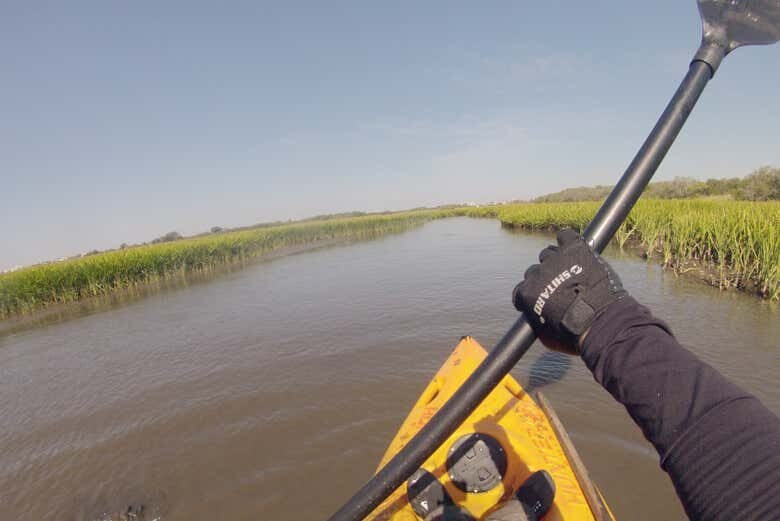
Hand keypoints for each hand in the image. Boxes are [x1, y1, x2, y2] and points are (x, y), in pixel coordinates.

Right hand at [512, 229, 626, 353]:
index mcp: (527, 293)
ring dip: (557, 261)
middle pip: (535, 271)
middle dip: (545, 279)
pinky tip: (573, 248)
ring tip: (570, 270)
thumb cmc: (574, 334)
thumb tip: (537, 315)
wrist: (601, 322)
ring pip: (549, 254)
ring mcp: (556, 259)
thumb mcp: (546, 336)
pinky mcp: (575, 249)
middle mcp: (537, 273)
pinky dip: (567, 240)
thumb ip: (537, 320)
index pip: (521, 289)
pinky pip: (566, 236)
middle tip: (561, 288)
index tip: (543, 298)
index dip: (533, 294)